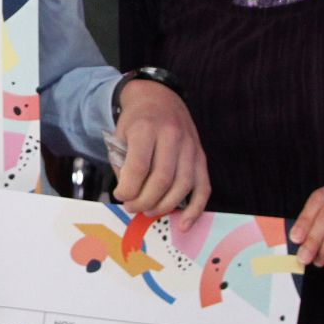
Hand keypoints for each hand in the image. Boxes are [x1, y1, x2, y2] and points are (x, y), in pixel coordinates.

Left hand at [110, 80, 209, 229]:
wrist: (159, 98)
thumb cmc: (136, 122)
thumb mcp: (120, 135)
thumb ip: (122, 165)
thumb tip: (129, 196)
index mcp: (146, 128)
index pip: (139, 166)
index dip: (128, 188)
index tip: (119, 196)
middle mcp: (172, 135)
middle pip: (162, 179)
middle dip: (144, 201)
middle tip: (132, 207)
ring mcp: (191, 146)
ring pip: (183, 185)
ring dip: (164, 206)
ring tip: (148, 211)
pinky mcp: (202, 156)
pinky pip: (203, 187)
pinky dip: (195, 209)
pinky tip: (184, 224)